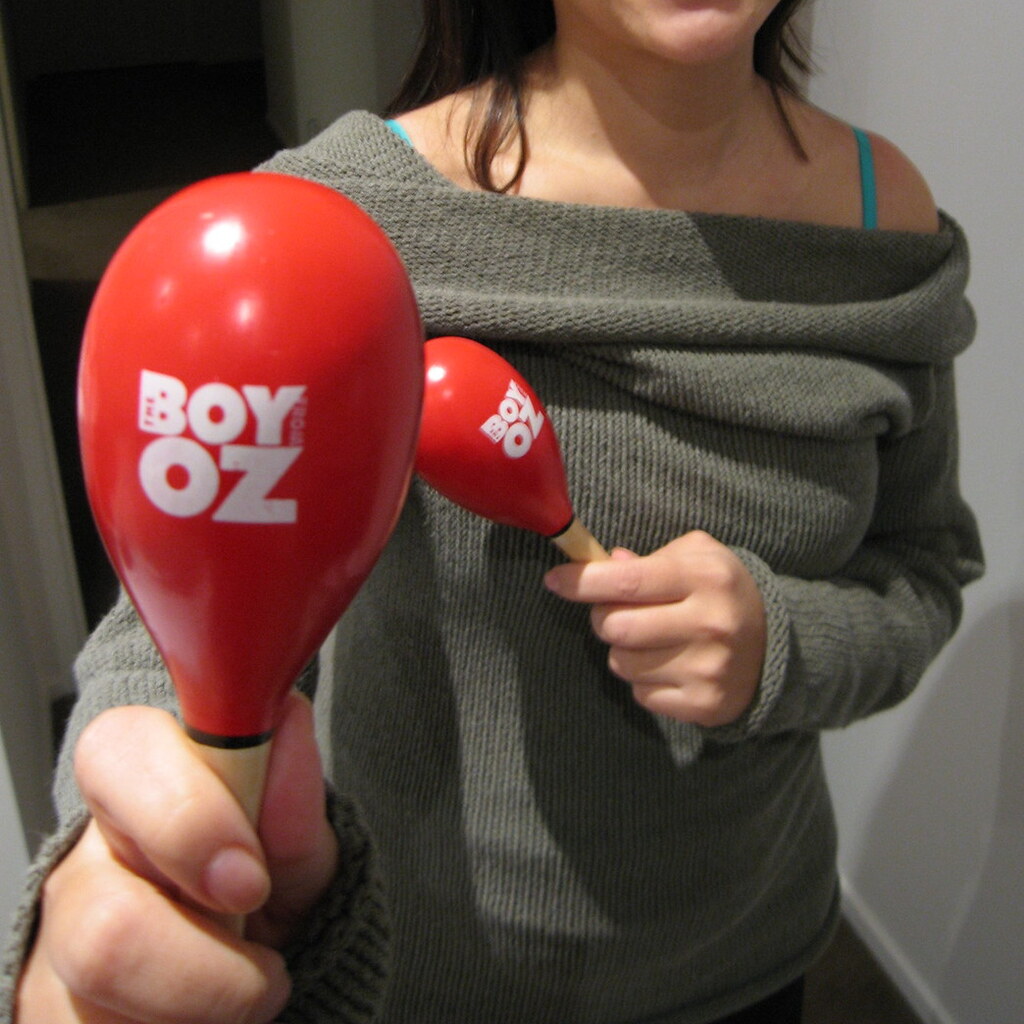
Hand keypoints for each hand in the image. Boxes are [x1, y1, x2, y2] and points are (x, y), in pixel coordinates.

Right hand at [16, 690, 336, 1023]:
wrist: (250, 962)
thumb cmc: (267, 881)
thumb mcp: (300, 846)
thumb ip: (292, 799)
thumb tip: (286, 722)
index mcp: (140, 784)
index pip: (118, 756)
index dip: (186, 819)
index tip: (251, 879)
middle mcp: (83, 864)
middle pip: (103, 921)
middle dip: (201, 966)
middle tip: (266, 969)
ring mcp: (52, 952)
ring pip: (101, 1004)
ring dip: (203, 1014)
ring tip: (246, 994)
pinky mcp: (43, 1014)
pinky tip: (203, 1017)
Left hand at [545, 531, 765, 725]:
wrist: (776, 644)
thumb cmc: (720, 591)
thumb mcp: (695, 557)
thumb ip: (650, 558)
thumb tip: (609, 564)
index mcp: (704, 577)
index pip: (627, 581)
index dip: (582, 582)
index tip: (556, 581)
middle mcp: (710, 623)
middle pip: (616, 627)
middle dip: (604, 618)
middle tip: (617, 612)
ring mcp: (709, 668)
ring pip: (622, 663)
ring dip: (623, 651)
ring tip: (651, 639)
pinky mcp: (705, 704)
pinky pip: (641, 695)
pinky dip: (644, 681)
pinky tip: (669, 665)